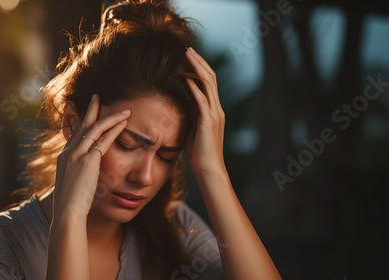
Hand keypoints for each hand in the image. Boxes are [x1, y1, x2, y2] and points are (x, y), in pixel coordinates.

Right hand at [52, 94, 129, 222]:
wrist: (67, 212)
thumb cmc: (71, 204)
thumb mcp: (72, 185)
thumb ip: (78, 175)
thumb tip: (85, 177)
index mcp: (64, 157)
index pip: (75, 133)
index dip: (83, 122)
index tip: (89, 113)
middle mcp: (69, 151)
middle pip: (83, 124)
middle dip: (91, 109)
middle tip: (97, 96)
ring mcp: (77, 154)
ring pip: (95, 128)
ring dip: (111, 117)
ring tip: (124, 110)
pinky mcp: (88, 160)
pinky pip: (104, 139)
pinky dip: (115, 129)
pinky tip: (125, 122)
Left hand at [184, 47, 225, 174]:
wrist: (209, 168)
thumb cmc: (199, 152)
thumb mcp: (193, 129)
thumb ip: (190, 116)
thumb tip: (178, 105)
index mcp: (214, 110)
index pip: (209, 82)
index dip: (200, 68)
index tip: (189, 57)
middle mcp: (217, 109)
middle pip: (210, 78)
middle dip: (198, 61)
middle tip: (187, 48)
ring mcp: (214, 114)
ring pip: (208, 84)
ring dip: (196, 68)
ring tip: (186, 55)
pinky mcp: (208, 121)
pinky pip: (202, 100)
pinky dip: (194, 87)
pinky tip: (186, 77)